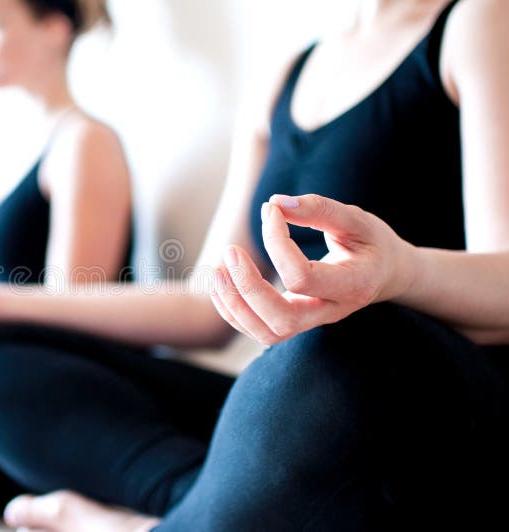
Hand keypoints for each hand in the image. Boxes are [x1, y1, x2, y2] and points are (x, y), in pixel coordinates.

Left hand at [210, 194, 416, 345]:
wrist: (386, 275)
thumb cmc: (372, 243)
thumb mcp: (356, 220)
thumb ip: (320, 209)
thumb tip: (275, 202)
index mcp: (352, 285)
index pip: (302, 277)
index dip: (277, 243)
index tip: (270, 211)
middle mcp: (331, 311)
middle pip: (282, 319)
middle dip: (247, 288)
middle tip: (229, 251)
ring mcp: (312, 321)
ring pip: (266, 332)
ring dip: (234, 305)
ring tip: (216, 270)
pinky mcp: (295, 321)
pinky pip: (258, 330)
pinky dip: (233, 311)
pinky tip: (221, 282)